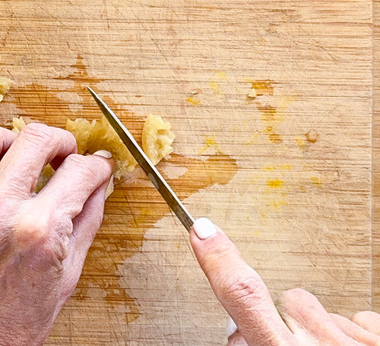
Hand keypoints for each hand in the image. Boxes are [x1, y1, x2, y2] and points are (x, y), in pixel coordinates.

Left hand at [0, 120, 113, 345]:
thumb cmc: (13, 326)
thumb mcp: (65, 278)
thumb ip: (85, 221)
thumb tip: (99, 181)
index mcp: (37, 233)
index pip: (78, 171)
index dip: (95, 165)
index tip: (93, 166)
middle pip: (34, 138)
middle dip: (58, 140)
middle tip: (60, 152)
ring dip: (7, 144)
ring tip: (13, 161)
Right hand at [190, 218, 379, 344]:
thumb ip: (255, 342)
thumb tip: (238, 333)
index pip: (242, 296)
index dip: (219, 260)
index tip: (201, 230)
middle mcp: (320, 344)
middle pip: (290, 302)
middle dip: (287, 319)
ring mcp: (354, 341)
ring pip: (325, 311)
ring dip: (321, 329)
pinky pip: (362, 320)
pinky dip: (354, 334)